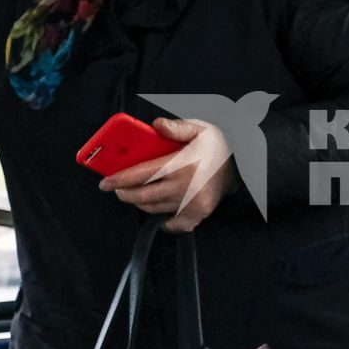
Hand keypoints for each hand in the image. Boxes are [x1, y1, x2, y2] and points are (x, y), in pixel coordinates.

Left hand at [99, 117, 235, 231]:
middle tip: (117, 189)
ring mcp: (192, 204)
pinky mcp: (199, 214)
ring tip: (135, 194)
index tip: (105, 183)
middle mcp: (185, 187)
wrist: (243, 162)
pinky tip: (160, 213)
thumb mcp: (199, 128)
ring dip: (141, 202)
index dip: (119, 179)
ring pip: (155, 208)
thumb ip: (176, 127)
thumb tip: (156, 125)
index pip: (142, 174)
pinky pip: (174, 224)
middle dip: (125, 194)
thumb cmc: (216, 143)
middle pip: (143, 196)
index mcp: (181, 164)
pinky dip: (164, 220)